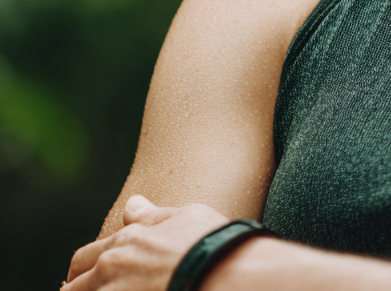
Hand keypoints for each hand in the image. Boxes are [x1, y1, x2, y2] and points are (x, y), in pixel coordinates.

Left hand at [65, 195, 227, 290]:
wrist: (222, 274)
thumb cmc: (208, 243)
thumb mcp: (185, 218)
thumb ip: (152, 216)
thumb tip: (131, 203)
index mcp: (124, 242)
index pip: (84, 258)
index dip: (83, 271)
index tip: (89, 279)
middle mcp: (110, 269)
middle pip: (73, 288)